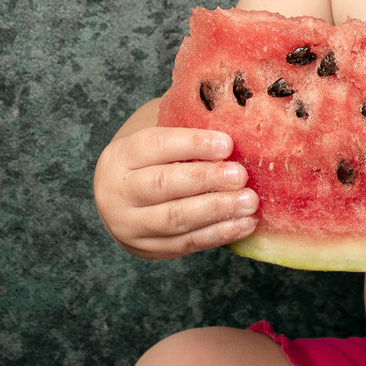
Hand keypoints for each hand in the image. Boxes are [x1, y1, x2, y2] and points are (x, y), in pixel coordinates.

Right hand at [95, 125, 257, 259]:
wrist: (123, 201)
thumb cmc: (153, 160)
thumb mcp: (158, 134)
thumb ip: (186, 124)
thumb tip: (233, 116)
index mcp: (118, 156)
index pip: (154, 146)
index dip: (192, 144)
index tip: (227, 144)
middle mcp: (116, 192)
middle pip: (162, 185)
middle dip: (206, 179)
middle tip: (240, 175)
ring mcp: (129, 226)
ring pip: (175, 218)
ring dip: (217, 210)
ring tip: (249, 201)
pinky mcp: (149, 249)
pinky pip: (187, 243)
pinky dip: (219, 233)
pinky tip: (244, 224)